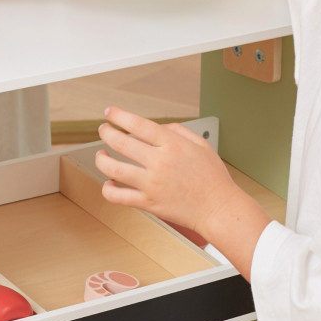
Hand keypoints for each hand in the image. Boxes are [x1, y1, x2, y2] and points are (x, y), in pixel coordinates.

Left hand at [94, 107, 240, 237]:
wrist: (218, 208)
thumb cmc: (212, 178)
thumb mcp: (201, 144)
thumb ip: (178, 130)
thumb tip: (157, 127)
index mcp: (172, 145)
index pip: (138, 124)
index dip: (119, 116)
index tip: (110, 112)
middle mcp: (159, 162)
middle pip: (121, 142)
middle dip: (106, 132)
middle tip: (103, 129)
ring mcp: (151, 184)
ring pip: (113, 168)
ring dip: (102, 159)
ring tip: (101, 155)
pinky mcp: (148, 203)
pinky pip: (118, 196)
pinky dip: (108, 189)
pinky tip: (108, 183)